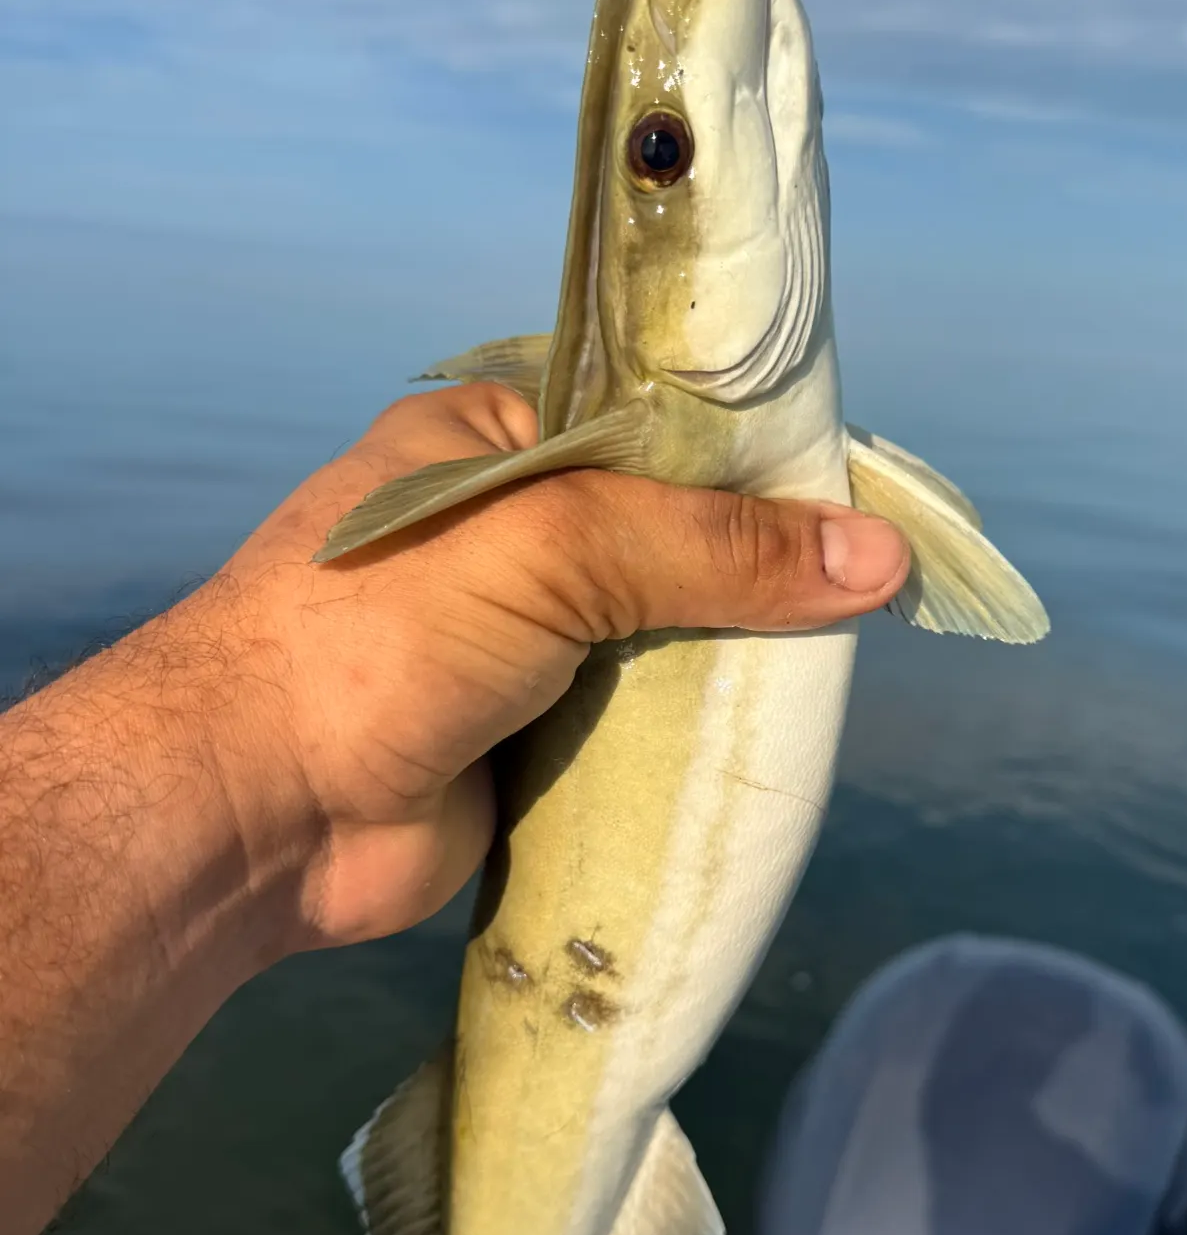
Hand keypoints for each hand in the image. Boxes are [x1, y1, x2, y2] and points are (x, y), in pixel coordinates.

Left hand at [208, 383, 909, 949]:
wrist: (258, 814)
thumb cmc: (378, 638)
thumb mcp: (553, 549)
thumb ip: (713, 549)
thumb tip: (879, 558)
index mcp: (499, 436)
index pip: (661, 420)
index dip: (760, 452)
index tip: (861, 489)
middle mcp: (516, 528)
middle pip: (676, 533)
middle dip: (758, 566)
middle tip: (867, 589)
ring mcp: (528, 636)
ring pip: (669, 632)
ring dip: (734, 657)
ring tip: (839, 664)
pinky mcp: (540, 731)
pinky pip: (646, 715)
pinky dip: (698, 726)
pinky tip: (771, 732)